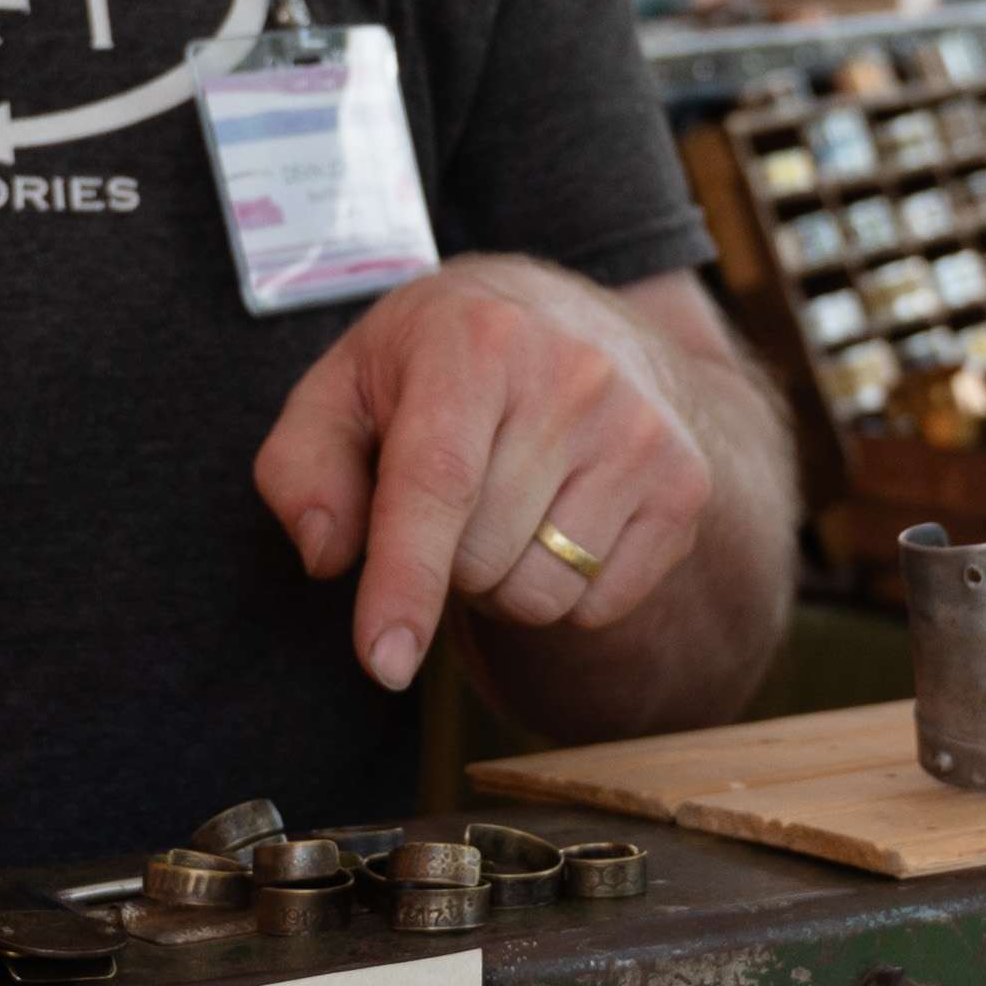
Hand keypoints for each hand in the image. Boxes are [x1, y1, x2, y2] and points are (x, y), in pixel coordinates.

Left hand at [252, 256, 722, 692]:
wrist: (566, 322)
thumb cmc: (429, 369)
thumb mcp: (341, 388)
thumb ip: (301, 468)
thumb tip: (328, 556)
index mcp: (476, 339)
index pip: (438, 483)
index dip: (405, 581)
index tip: (384, 663)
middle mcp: (574, 377)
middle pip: (479, 560)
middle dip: (444, 560)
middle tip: (451, 496)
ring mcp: (642, 433)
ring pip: (541, 595)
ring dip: (502, 580)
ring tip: (503, 505)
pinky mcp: (685, 485)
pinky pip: (598, 607)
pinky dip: (561, 590)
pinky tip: (557, 516)